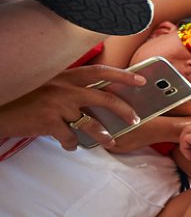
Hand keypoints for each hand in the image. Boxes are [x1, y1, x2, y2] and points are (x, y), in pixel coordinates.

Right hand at [0, 64, 144, 148]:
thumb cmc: (24, 97)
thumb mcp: (48, 85)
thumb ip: (70, 88)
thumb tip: (97, 99)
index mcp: (65, 76)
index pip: (100, 71)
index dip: (122, 75)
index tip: (140, 80)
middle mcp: (64, 88)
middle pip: (104, 98)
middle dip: (124, 109)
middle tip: (134, 119)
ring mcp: (56, 105)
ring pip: (90, 123)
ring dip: (103, 135)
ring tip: (110, 142)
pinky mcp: (48, 122)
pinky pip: (69, 138)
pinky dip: (71, 144)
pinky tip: (68, 145)